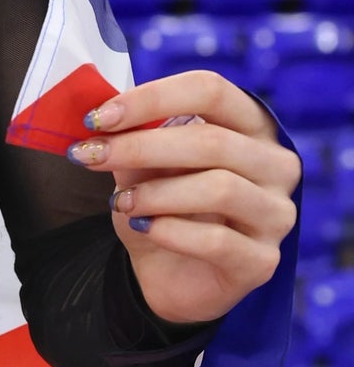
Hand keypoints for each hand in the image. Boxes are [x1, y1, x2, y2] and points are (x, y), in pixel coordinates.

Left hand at [66, 70, 298, 324]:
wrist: (167, 275)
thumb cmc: (161, 209)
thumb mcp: (141, 168)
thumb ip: (132, 140)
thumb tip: (102, 119)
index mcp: (251, 126)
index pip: (212, 91)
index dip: (151, 99)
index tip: (98, 118)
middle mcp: (276, 165)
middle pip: (213, 140)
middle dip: (140, 147)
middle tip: (90, 157)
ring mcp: (276, 213)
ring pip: (220, 188)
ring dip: (156, 193)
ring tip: (122, 202)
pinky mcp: (262, 260)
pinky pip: (218, 241)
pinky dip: (170, 232)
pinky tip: (144, 229)